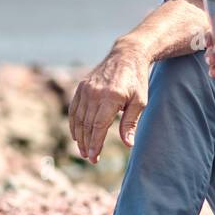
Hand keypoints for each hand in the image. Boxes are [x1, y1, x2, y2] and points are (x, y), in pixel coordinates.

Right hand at [68, 45, 150, 162]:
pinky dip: (74, 123)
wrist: (126, 56)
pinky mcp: (81, 87)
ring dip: (79, 136)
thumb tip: (128, 144)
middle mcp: (95, 93)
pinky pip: (74, 109)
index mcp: (111, 97)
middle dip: (87, 144)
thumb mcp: (140, 102)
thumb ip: (131, 122)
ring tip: (83, 150)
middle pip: (87, 124)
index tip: (93, 158)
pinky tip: (77, 135)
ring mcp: (85, 89)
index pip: (98, 126)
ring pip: (78, 118)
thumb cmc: (136, 81)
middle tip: (89, 158)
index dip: (95, 144)